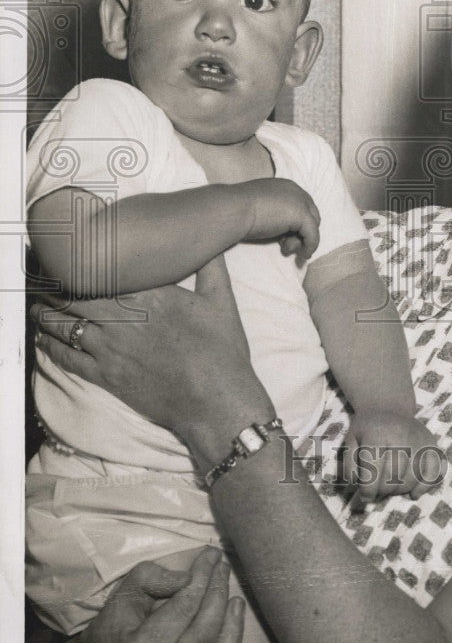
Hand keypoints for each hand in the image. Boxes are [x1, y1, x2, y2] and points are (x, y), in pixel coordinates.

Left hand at [30, 256, 272, 451]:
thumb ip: (212, 267)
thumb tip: (212, 241)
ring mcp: (112, 348)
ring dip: (46, 312)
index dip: (83, 262)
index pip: (104, 271)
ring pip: (65, 324)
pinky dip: (50, 345)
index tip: (74, 254)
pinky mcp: (107, 375)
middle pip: (75, 295)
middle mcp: (125, 318)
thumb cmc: (222, 351)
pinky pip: (67, 357)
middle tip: (45, 277)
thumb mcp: (222, 301)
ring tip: (38, 304)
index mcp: (152, 294)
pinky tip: (43, 337)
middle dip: (56, 285)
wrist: (215, 400)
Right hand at [63, 547, 242, 642]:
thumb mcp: (122, 598)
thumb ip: (149, 579)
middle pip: (203, 628)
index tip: (211, 554)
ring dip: (228, 610)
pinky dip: (232, 634)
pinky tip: (235, 609)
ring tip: (227, 581)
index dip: (202, 576)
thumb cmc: (115, 629)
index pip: (184, 606)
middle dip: (217, 590)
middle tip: (221, 564)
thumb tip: (185, 576)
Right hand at [243, 178, 320, 258]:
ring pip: (312, 226)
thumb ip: (274, 215)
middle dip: (300, 233)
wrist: (232, 210)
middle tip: (285, 247)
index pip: (300, 207)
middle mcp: (295, 190)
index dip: (295, 225)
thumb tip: (283, 232)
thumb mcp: (259, 209)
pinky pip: (313, 234)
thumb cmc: (238, 210)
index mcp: (284, 186)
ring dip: (301, 241)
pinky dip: (310, 246)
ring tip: (284, 249)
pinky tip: (304, 255)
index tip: (284, 238)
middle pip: (310, 216)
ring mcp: (300, 201)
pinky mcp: (301, 214)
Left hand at [341, 411, 445, 502]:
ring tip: (391, 487)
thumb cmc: (367, 428)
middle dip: (383, 491)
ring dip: (400, 490)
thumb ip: (350, 465)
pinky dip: (424, 487)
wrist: (388, 406)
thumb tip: (358, 486)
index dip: (368, 490)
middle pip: (393, 478)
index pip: (373, 471)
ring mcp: (418, 440)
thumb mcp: (351, 441)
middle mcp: (401, 436)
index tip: (365, 498)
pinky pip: (433, 472)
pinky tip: (413, 493)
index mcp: (377, 434)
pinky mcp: (431, 445)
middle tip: (377, 490)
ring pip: (412, 479)